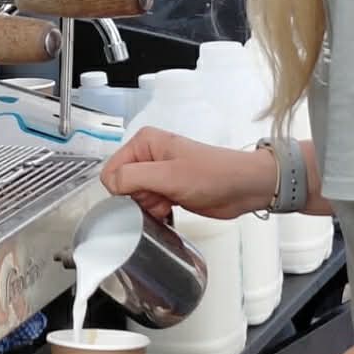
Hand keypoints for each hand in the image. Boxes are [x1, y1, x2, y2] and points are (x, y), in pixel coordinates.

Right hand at [101, 127, 276, 220]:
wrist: (243, 188)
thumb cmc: (213, 174)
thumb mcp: (169, 176)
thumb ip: (134, 177)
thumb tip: (110, 184)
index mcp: (144, 142)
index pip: (112, 170)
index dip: (123, 188)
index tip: (143, 194)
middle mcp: (148, 155)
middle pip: (123, 185)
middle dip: (138, 199)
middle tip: (160, 197)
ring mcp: (158, 173)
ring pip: (135, 198)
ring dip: (148, 207)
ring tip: (169, 202)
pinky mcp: (167, 189)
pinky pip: (148, 204)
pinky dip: (156, 211)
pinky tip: (171, 209)